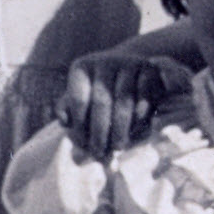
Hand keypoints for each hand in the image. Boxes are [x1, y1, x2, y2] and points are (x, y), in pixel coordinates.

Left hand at [56, 52, 193, 159]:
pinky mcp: (149, 69)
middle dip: (100, 132)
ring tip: (117, 147)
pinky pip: (144, 96)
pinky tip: (135, 131)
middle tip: (100, 152)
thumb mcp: (81, 97)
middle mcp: (104, 61)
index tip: (84, 144)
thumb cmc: (100, 91)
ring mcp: (128, 63)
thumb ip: (68, 110)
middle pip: (101, 102)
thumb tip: (64, 121)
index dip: (80, 125)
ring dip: (120, 129)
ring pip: (124, 102)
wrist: (131, 71)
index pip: (78, 100)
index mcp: (82, 67)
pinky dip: (140, 116)